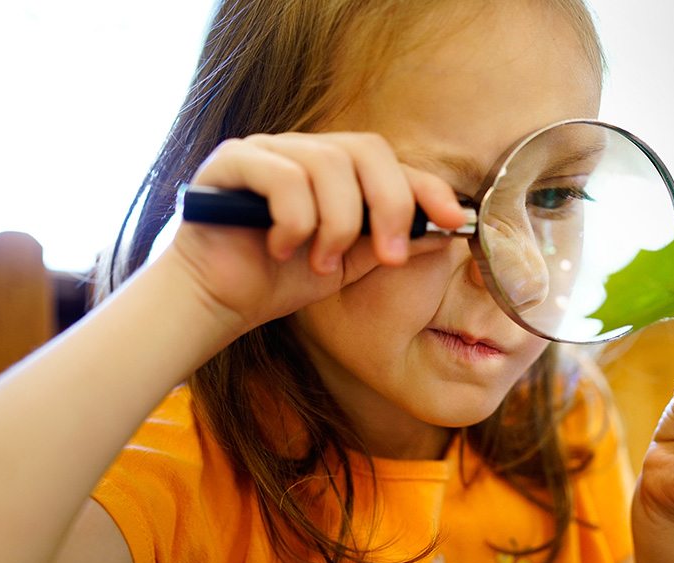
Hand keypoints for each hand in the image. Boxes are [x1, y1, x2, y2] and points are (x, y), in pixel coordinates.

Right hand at [162, 131, 467, 334]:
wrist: (217, 302)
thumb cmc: (280, 281)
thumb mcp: (350, 264)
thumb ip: (389, 242)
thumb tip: (444, 228)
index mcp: (334, 170)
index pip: (390, 162)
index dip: (427, 187)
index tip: (455, 219)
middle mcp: (303, 150)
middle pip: (367, 150)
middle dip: (390, 205)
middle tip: (390, 256)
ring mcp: (266, 149)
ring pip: (328, 164)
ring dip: (337, 224)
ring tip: (320, 263)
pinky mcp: (231, 161)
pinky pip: (283, 176)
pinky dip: (295, 220)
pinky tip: (281, 249)